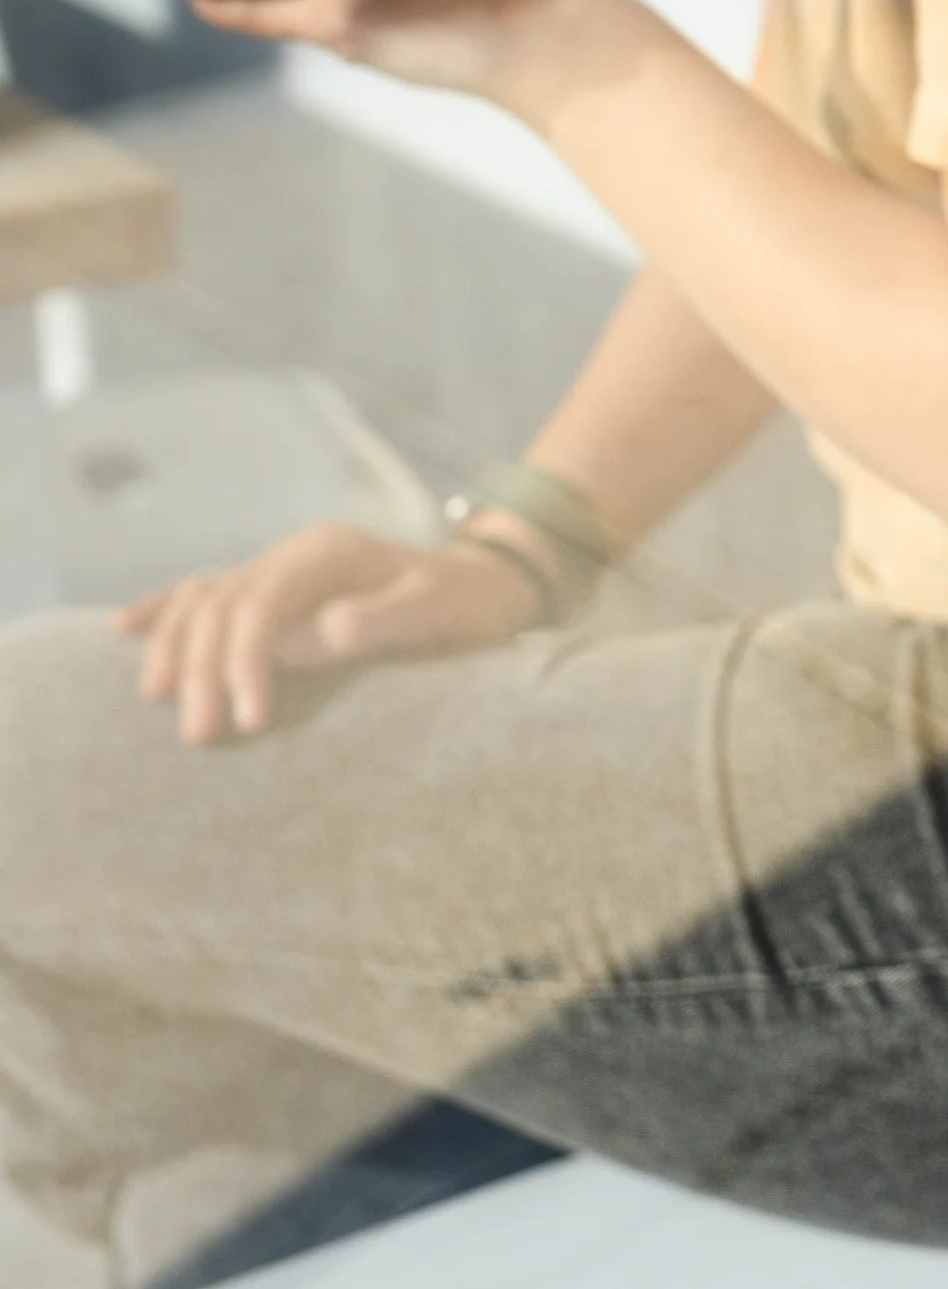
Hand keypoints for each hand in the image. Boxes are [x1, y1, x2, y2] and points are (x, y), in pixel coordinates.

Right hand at [117, 524, 545, 742]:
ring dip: (176, 648)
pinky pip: (206, 592)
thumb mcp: (434, 610)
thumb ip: (379, 619)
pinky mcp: (274, 591)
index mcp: (326, 553)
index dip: (246, 661)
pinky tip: (124, 627)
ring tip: (157, 702)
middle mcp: (293, 553)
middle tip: (198, 735)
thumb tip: (317, 634)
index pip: (262, 605)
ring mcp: (279, 568)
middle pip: (223, 605)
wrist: (483, 588)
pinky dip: (166, 609)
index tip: (250, 722)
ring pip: (204, 599)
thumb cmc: (464, 605)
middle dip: (202, 668)